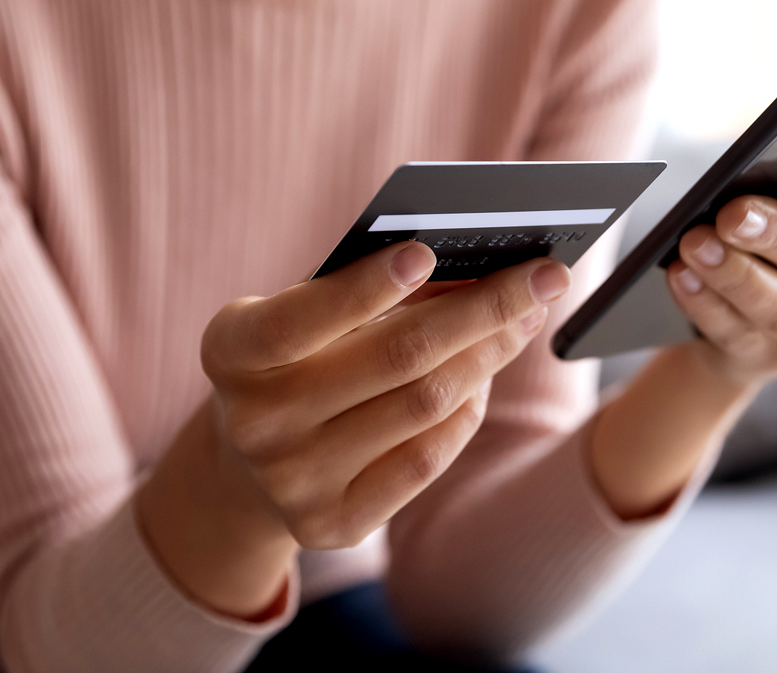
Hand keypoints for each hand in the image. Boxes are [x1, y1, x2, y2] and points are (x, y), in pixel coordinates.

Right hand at [201, 242, 568, 547]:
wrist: (247, 465)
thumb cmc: (292, 358)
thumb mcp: (300, 314)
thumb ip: (362, 290)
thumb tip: (471, 265)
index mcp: (231, 352)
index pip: (298, 319)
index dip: (363, 288)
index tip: (426, 252)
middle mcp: (254, 423)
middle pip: (394, 359)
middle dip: (483, 309)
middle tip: (546, 275)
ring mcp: (293, 481)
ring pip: (424, 406)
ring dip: (489, 354)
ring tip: (524, 318)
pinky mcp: (332, 524)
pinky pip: (427, 459)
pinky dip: (467, 410)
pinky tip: (485, 375)